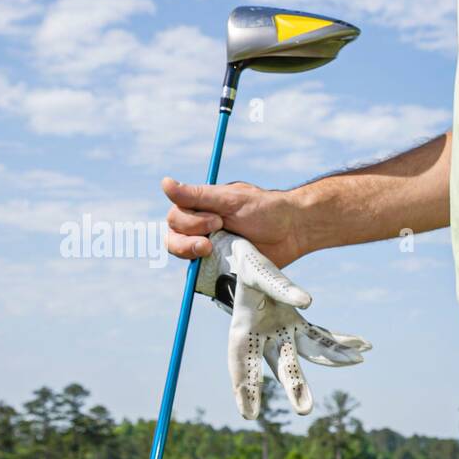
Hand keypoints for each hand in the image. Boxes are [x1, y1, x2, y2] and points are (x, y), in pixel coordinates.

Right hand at [163, 177, 305, 266]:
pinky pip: (205, 275)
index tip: (217, 220)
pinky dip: (208, 273)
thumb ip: (198, 195)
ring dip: (194, 254)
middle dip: (188, 241)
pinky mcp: (222, 268)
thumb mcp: (230, 199)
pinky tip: (225, 267)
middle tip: (214, 237)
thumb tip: (164, 183)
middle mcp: (201, 229)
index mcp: (200, 209)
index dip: (189, 223)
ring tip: (214, 250)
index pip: (174, 219)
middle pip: (173, 239)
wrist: (294, 231)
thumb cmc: (265, 209)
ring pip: (185, 258)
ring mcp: (211, 250)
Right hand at [207, 232, 370, 418]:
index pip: (241, 361)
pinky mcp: (299, 325)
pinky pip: (323, 336)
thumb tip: (307, 303)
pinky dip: (342, 340)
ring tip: (357, 360)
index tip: (249, 414)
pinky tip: (364, 345)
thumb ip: (279, 286)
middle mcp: (265, 336)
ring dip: (333, 357)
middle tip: (305, 410)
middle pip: (281, 364)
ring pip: (310, 351)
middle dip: (295, 386)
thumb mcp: (256, 272)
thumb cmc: (247, 265)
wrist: (249, 258)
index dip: (245, 387)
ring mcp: (284, 332)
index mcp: (243, 328)